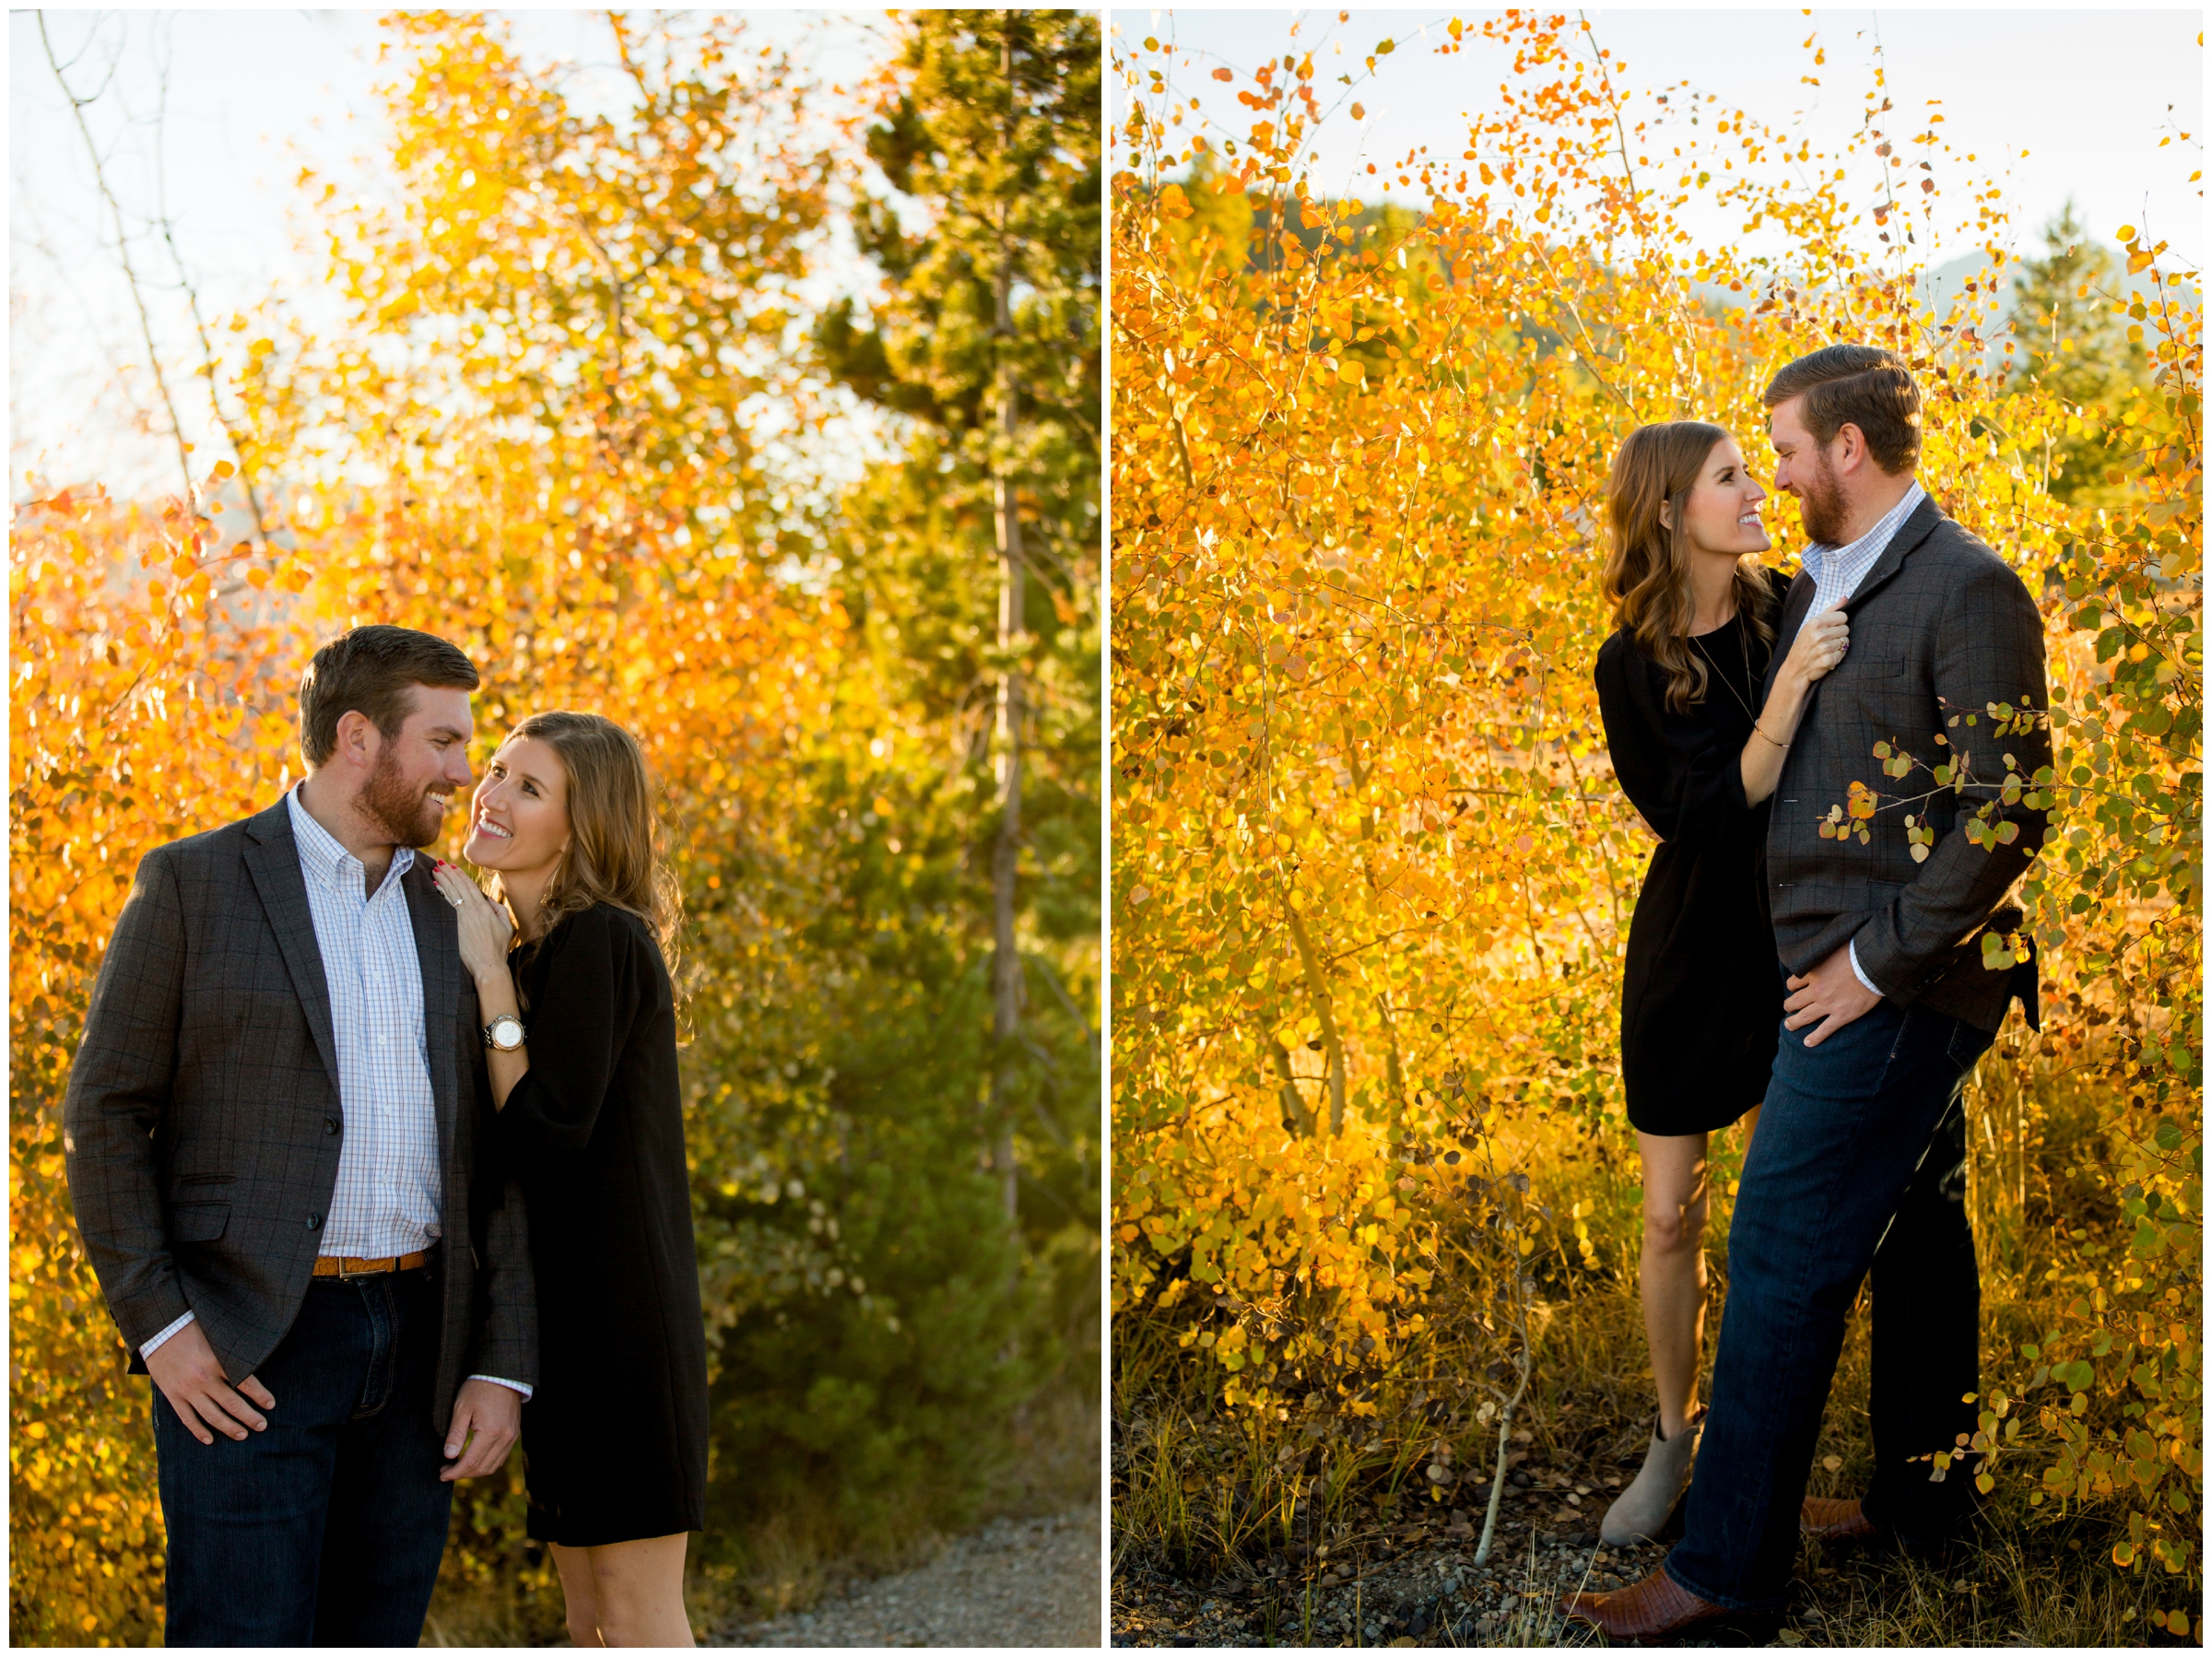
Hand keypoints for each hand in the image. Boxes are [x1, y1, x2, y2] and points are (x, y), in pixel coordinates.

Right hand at [145, 1321, 274, 1445]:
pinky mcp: (172, 1395)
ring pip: (212, 1416)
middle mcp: (203, 1379)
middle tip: (262, 1425)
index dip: (260, 1396)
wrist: (159, 1329)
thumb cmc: (193, 1327)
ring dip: (229, 1428)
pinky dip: (198, 1431)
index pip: (246, 1383)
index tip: (270, 1404)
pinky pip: (187, 1418)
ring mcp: (186, 1390)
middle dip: (249, 1417)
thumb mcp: (217, 1334)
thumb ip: (234, 1349)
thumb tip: (258, 1356)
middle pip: (232, 1404)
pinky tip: (209, 1440)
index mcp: (217, 1361)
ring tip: (243, 1435)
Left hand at [431, 860, 514, 984]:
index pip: (470, 886)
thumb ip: (499, 910)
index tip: (452, 867)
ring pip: (449, 893)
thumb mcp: (506, 926)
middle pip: (457, 886)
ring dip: (441, 880)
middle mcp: (472, 909)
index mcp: (485, 908)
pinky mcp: (453, 925)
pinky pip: (445, 905)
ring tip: (433, 871)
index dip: (460, 874)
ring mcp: (461, 917)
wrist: (488, 965)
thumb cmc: (498, 948)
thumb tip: (489, 900)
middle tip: (438, 864)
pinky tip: (433, 887)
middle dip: (447, 873)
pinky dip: (439, 894)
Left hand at [441, 1378, 522, 1479]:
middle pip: (482, 1468)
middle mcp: (505, 1438)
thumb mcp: (462, 1408)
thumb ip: (456, 1434)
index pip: (471, 1462)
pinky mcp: (514, 1434)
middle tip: (446, 1471)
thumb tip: (449, 1456)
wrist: (503, 1375)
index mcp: (491, 1431)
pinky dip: (486, 1464)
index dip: (455, 1472)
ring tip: (458, 1467)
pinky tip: (475, 1460)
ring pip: (493, 1466)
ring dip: (474, 1471)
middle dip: (462, 1474)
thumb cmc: (479, 1388)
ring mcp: (512, 1437)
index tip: (442, 1474)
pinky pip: (500, 1458)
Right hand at [1779, 603, 1849, 688]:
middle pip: (1846, 628)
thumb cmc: (1804, 644)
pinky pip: (1843, 653)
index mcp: (1815, 622)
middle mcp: (1819, 634)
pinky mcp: (1829, 660)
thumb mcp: (1812, 624)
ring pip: (1846, 641)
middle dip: (1839, 634)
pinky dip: (1838, 655)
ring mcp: (1824, 648)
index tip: (1830, 628)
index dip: (1838, 622)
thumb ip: (1830, 610)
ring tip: (1827, 649)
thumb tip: (1846, 598)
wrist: (1795, 668)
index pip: (1843, 616)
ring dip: (1838, 646)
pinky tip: (1828, 656)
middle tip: (1827, 640)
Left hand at [1783, 945, 1882, 1047]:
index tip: (1793, 989)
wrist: (1874, 965)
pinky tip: (1808, 1043)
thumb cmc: (1856, 952)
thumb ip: (1822, 952)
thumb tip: (1819, 948)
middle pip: (1795, 1001)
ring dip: (1794, 1023)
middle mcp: (1816, 990)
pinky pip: (1824, 1030)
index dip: (1792, 987)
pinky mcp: (1842, 1015)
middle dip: (1789, 1006)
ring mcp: (1828, 1004)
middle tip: (1787, 1009)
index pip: (1793, 983)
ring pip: (1804, 1017)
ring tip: (1789, 1026)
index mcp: (1813, 973)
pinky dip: (1815, 1038)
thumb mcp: (1832, 947)